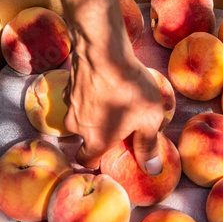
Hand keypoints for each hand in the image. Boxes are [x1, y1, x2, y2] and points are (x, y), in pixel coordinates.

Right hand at [64, 50, 163, 173]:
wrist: (104, 51)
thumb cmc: (129, 89)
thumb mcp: (148, 120)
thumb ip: (148, 146)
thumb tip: (152, 171)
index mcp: (95, 140)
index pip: (87, 160)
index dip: (97, 160)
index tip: (109, 153)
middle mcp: (76, 125)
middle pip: (84, 136)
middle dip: (97, 133)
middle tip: (116, 123)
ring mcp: (69, 103)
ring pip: (81, 114)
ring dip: (94, 111)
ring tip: (114, 99)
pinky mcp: (69, 83)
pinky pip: (80, 95)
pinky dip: (90, 93)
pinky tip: (105, 83)